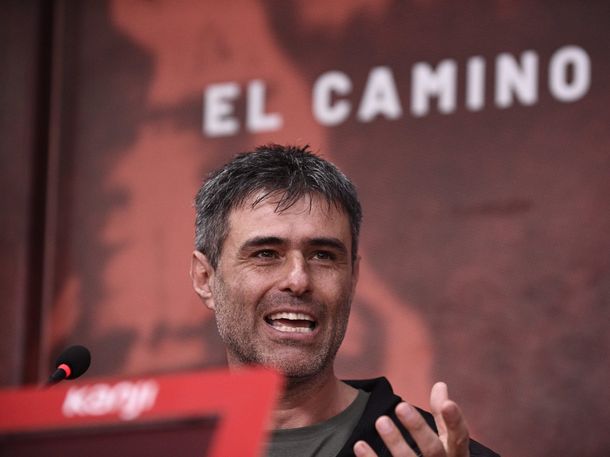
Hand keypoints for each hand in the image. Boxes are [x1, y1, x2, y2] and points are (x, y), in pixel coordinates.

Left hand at [353, 382, 469, 456]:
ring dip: (395, 443)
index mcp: (456, 455)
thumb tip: (440, 384)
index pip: (459, 437)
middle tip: (400, 406)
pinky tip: (359, 445)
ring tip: (380, 421)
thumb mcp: (448, 443)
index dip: (454, 421)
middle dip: (417, 429)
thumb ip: (443, 417)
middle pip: (433, 450)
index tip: (448, 404)